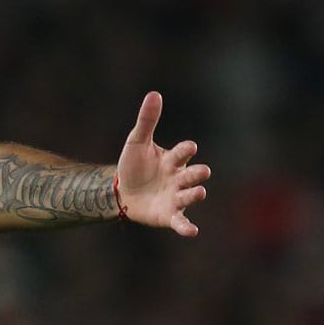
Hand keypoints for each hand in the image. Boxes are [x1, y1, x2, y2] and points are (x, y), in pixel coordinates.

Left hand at [115, 92, 210, 236]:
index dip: (186, 150)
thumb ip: (147, 120)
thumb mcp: (137, 142)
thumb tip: (154, 93)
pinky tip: (193, 231)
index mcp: (172, 160)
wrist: (121, 192)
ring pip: (189, 196)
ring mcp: (175, 197)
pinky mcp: (169, 215)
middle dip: (197, 174)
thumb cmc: (134, 165)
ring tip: (199, 192)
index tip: (188, 147)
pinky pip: (181, 221)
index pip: (182, 153)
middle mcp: (178, 178)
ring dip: (195, 194)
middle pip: (192, 175)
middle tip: (202, 172)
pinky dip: (187, 227)